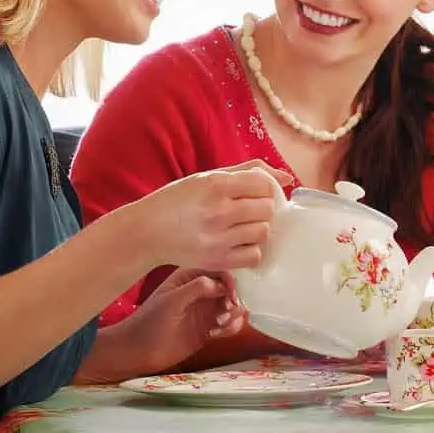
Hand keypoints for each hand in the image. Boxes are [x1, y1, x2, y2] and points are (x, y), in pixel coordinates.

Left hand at [117, 268, 246, 373]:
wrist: (138, 351)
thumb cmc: (150, 322)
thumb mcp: (171, 301)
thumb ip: (196, 289)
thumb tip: (220, 284)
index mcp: (189, 278)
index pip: (218, 272)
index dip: (229, 283)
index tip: (232, 298)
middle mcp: (200, 292)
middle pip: (229, 290)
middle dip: (233, 301)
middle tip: (224, 314)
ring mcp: (205, 311)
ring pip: (232, 308)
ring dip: (233, 316)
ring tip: (219, 326)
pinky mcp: (208, 329)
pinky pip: (229, 325)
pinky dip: (230, 328)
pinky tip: (215, 334)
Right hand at [131, 160, 290, 270]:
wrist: (147, 231)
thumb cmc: (178, 201)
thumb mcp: (207, 176)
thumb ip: (248, 171)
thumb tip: (286, 178)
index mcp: (215, 184)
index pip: (263, 184)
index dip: (263, 189)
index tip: (253, 193)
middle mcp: (218, 210)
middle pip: (267, 209)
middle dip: (262, 208)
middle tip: (246, 211)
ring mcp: (218, 238)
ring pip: (262, 232)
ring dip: (256, 229)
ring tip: (240, 227)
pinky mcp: (217, 260)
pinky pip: (254, 256)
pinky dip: (250, 250)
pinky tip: (237, 243)